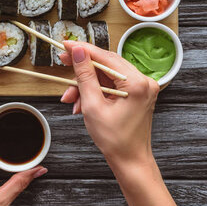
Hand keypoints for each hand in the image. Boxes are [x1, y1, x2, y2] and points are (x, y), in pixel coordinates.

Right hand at [59, 41, 159, 168]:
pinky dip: (96, 91)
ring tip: (71, 99)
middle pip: (106, 64)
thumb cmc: (115, 140)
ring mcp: (142, 88)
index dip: (83, 50)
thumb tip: (78, 52)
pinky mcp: (137, 94)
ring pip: (107, 75)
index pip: (105, 57)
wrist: (130, 161)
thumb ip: (85, 76)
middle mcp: (143, 81)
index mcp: (137, 83)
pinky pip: (112, 84)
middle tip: (63, 64)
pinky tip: (82, 103)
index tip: (66, 44)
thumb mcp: (93, 106)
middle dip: (82, 69)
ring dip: (86, 84)